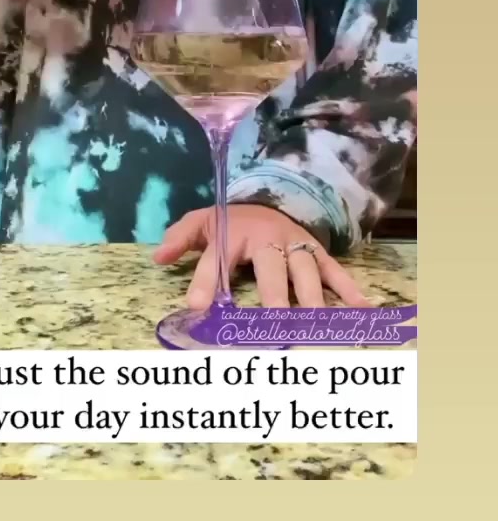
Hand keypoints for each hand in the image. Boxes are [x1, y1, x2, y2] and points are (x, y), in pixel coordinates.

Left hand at [153, 205, 370, 309]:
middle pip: (271, 269)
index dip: (206, 282)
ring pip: (305, 272)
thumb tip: (158, 257)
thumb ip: (181, 238)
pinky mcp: (315, 251)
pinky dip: (348, 290)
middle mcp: (268, 240)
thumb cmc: (231, 219)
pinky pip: (332, 271)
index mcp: (234, 234)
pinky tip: (361, 310)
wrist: (268, 194)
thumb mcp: (202, 221)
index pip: (217, 260)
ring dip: (311, 300)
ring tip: (315, 327)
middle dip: (274, 298)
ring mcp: (295, 246)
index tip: (196, 308)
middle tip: (274, 327)